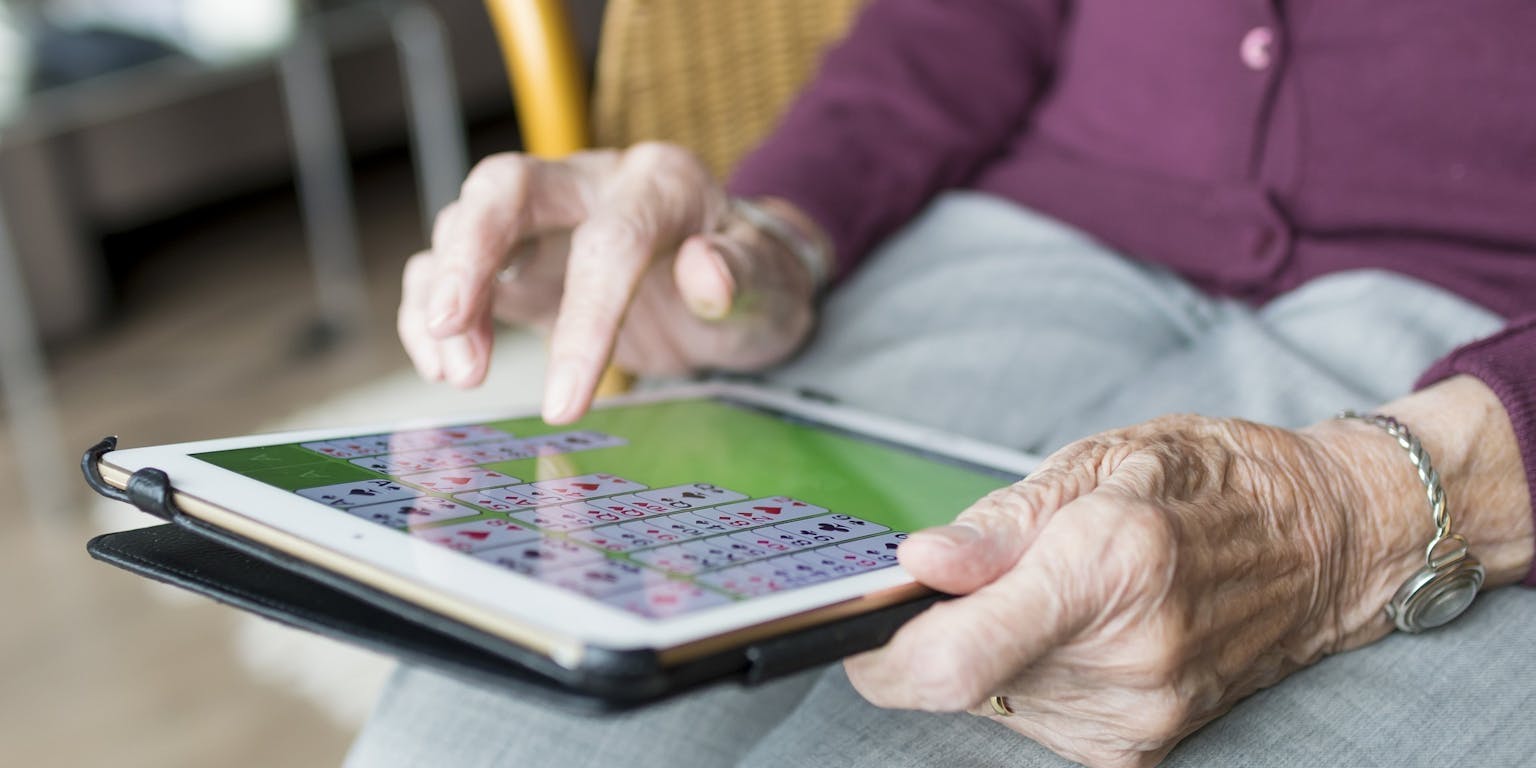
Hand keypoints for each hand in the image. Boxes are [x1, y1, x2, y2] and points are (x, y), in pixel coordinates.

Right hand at [398, 142, 821, 422]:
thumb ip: (745, 276)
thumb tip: (706, 270)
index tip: (564, 402)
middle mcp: (592, 183)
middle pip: (508, 188)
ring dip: (446, 297)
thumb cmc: (756, 283)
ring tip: (458, 375)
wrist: (741, 285)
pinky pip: (451, 270)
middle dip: (470, 253)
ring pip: (466, 225)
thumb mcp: (773, 287)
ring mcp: (547, 218)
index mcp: (661, 183)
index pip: (612, 240)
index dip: (585, 320)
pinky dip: (431, 314)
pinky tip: (444, 367)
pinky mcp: (517, 260)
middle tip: (452, 326)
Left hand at [848, 378, 1532, 767]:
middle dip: (934, 631)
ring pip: (990, 700)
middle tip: (964, 576)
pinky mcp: (1140, 748)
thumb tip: (916, 564)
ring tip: (1048, 592)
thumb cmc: (1211, 483)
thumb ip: (1001, 523)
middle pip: (958, 681)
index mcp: (1108, 569)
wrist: (1326, 544)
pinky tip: (1074, 631)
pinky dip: (1027, 675)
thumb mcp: (1101, 461)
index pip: (949, 660)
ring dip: (986, 651)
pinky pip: (1035, 717)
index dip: (878, 651)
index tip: (855, 620)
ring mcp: (1138, 716)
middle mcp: (1126, 660)